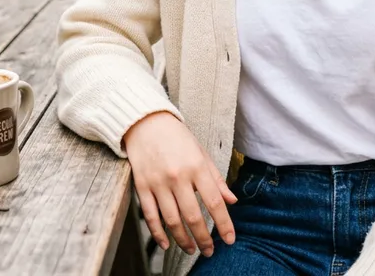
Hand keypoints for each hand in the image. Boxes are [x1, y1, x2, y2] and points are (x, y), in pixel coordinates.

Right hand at [123, 112, 236, 257]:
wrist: (146, 122)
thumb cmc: (177, 137)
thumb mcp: (201, 152)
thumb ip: (216, 178)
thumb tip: (232, 200)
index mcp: (196, 166)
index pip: (214, 201)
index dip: (224, 224)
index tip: (230, 239)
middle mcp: (178, 176)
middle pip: (193, 216)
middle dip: (204, 239)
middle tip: (210, 251)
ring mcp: (158, 182)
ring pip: (172, 220)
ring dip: (183, 240)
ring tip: (192, 249)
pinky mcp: (142, 186)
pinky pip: (151, 216)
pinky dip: (158, 233)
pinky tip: (166, 244)